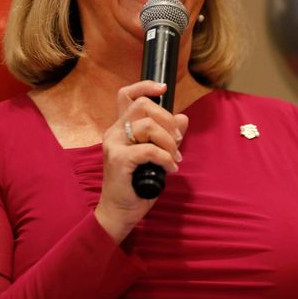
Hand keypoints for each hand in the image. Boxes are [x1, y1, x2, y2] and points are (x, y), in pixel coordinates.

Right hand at [94, 81, 187, 242]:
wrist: (122, 212)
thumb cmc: (138, 185)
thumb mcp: (159, 156)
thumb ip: (168, 136)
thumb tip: (183, 117)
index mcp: (122, 128)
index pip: (127, 95)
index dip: (145, 86)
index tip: (163, 88)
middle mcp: (114, 132)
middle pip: (142, 105)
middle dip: (167, 119)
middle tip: (177, 139)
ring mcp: (114, 144)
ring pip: (147, 126)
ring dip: (168, 141)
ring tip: (174, 158)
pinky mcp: (118, 159)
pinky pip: (149, 149)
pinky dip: (164, 157)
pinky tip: (169, 168)